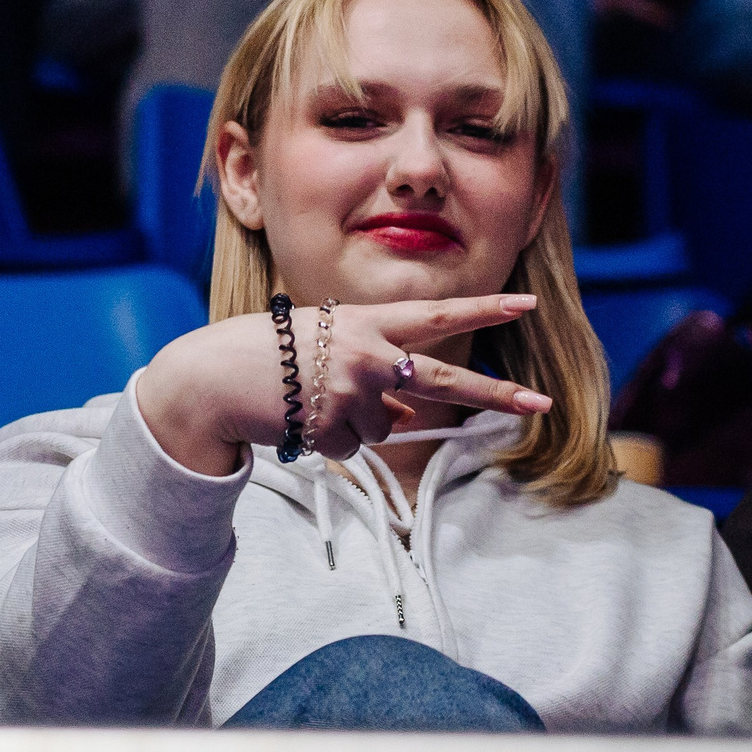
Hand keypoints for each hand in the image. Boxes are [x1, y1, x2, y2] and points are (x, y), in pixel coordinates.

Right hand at [137, 295, 552, 476]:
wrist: (209, 377)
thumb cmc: (266, 357)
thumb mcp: (323, 350)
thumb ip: (373, 376)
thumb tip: (411, 418)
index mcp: (365, 321)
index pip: (436, 313)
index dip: (483, 308)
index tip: (527, 303)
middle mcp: (368, 352)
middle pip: (445, 378)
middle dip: (496, 394)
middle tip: (542, 404)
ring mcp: (353, 390)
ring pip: (382, 427)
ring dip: (349, 424)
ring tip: (307, 401)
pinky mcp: (333, 426)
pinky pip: (349, 449)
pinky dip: (325, 442)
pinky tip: (296, 419)